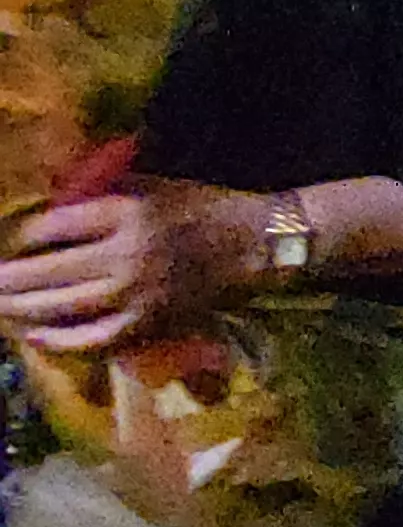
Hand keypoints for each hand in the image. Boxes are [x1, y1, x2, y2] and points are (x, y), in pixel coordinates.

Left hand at [0, 185, 254, 352]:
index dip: (26, 235)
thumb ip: (102, 196)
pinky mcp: (149, 323)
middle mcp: (128, 256)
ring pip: (63, 306)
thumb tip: (50, 210)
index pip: (55, 228)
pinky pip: (93, 339)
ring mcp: (137, 295)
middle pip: (49, 271)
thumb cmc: (203, 207)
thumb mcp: (153, 186)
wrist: (254, 244)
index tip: (16, 240)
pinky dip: (59, 340)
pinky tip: (33, 334)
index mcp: (128, 215)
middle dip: (8, 278)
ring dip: (21, 307)